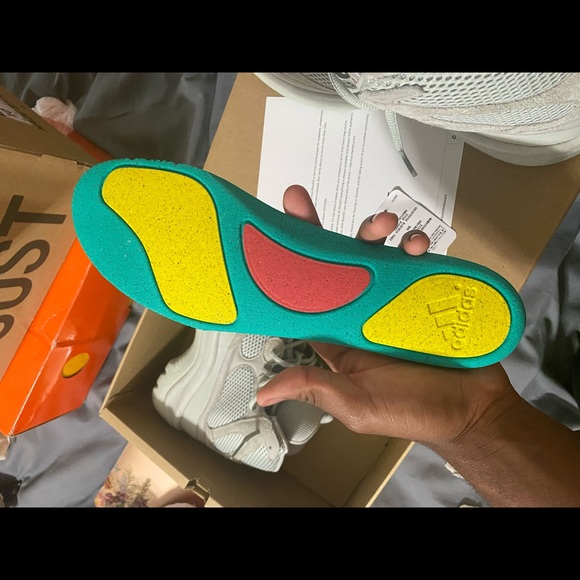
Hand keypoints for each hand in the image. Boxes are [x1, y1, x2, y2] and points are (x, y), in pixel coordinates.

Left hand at [257, 185, 514, 446]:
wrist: (473, 411)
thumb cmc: (412, 411)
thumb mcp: (357, 404)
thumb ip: (317, 387)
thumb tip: (263, 393)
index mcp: (336, 334)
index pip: (302, 292)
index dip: (285, 261)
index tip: (268, 229)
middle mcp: (358, 310)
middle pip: (332, 262)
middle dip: (316, 229)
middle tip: (300, 198)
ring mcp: (391, 298)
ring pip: (373, 253)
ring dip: (372, 230)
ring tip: (385, 225)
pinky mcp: (423, 291)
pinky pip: (413, 260)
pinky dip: (414, 245)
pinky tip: (419, 245)